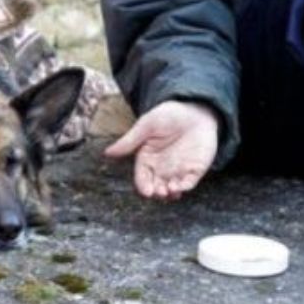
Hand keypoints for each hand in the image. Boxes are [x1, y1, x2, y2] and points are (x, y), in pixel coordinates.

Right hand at [103, 100, 218, 200]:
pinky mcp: (194, 169)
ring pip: (172, 189)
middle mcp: (161, 168)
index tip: (146, 192)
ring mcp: (178, 170)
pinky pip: (189, 182)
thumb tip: (107, 152)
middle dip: (157, 193)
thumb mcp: (147, 125)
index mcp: (147, 159)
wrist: (196, 109)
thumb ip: (130, 140)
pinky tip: (182, 186)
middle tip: (160, 192)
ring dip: (171, 194)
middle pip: (156, 186)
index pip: (142, 177)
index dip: (143, 186)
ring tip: (170, 191)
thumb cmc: (169, 115)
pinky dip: (185, 187)